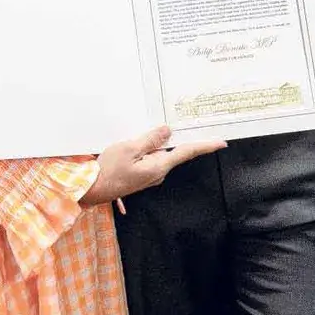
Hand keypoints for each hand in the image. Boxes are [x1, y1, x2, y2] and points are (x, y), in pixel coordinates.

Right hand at [83, 125, 225, 205]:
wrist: (93, 189)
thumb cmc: (108, 170)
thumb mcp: (129, 148)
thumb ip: (150, 140)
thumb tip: (167, 131)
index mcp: (159, 166)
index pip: (187, 152)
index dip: (205, 146)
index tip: (221, 143)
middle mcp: (158, 173)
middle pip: (172, 151)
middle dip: (171, 138)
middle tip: (171, 125)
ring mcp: (150, 177)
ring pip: (159, 155)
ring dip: (154, 145)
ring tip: (139, 137)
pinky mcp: (142, 177)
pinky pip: (150, 160)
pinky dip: (146, 151)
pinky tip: (134, 147)